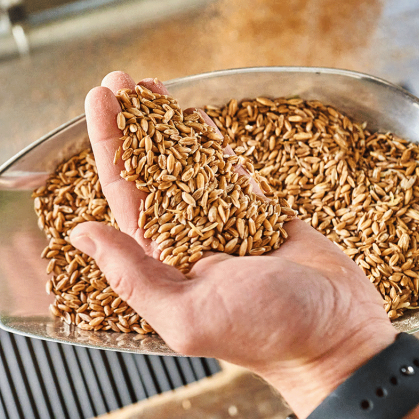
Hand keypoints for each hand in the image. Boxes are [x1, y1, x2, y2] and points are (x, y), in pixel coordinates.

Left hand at [70, 71, 396, 416]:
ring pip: (184, 162)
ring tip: (146, 86)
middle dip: (128, 125)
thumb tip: (80, 233)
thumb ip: (132, 275)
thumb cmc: (265, 333)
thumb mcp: (187, 312)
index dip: (108, 145)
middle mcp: (185, 238)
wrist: (338, 337)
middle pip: (146, 170)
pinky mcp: (260, 211)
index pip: (123, 192)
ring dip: (163, 125)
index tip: (98, 101)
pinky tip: (190, 115)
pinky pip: (226, 168)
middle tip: (116, 81)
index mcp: (161, 262)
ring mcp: (223, 221)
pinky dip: (207, 140)